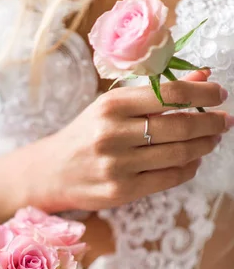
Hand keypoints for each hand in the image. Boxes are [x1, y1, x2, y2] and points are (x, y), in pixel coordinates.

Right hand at [41, 70, 230, 211]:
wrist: (52, 171)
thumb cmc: (86, 134)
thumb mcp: (113, 106)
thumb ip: (156, 93)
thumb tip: (203, 77)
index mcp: (110, 105)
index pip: (168, 94)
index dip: (202, 93)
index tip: (220, 94)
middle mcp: (112, 134)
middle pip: (179, 126)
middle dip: (210, 122)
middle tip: (224, 121)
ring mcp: (116, 166)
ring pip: (178, 154)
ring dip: (204, 145)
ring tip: (211, 139)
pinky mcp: (121, 191)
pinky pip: (168, 178)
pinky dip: (188, 168)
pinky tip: (193, 160)